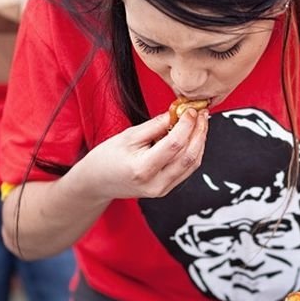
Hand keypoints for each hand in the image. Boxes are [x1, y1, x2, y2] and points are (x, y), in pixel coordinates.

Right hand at [78, 107, 208, 201]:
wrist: (97, 182)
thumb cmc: (107, 158)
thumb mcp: (128, 136)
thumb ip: (154, 126)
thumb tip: (176, 113)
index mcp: (142, 169)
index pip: (174, 144)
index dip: (186, 125)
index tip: (190, 110)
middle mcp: (155, 183)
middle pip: (189, 156)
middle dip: (199, 132)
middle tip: (202, 114)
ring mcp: (162, 189)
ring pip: (192, 164)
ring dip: (200, 142)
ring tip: (200, 123)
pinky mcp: (166, 189)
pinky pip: (187, 170)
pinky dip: (193, 152)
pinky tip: (193, 137)